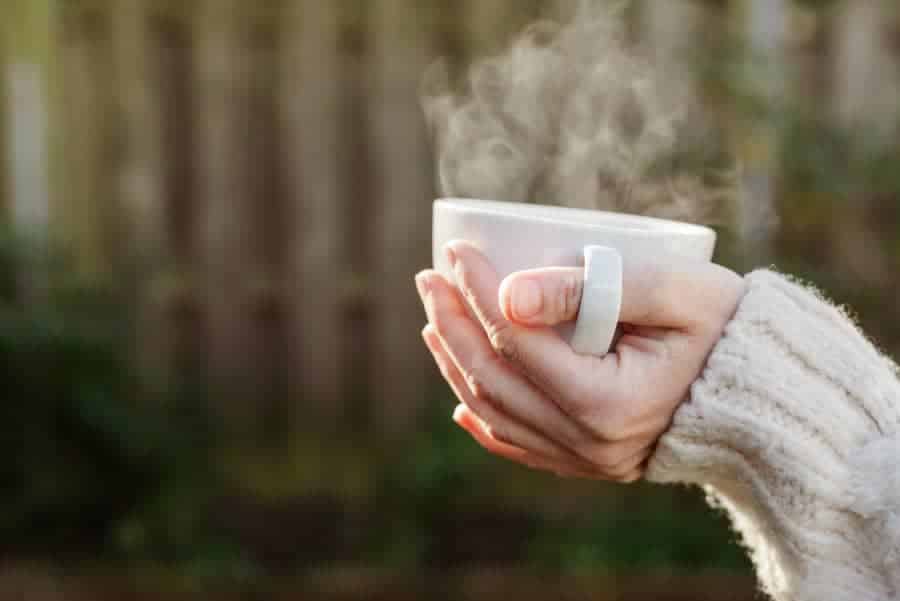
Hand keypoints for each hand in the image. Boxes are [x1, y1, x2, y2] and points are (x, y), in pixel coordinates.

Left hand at [415, 241, 744, 481]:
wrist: (765, 394)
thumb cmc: (727, 329)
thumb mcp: (675, 291)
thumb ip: (594, 287)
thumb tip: (508, 294)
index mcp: (609, 402)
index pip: (517, 340)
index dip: (477, 290)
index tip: (457, 250)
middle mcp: (589, 442)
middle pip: (494, 378)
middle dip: (452, 323)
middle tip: (430, 277)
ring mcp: (586, 459)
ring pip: (496, 411)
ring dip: (457, 362)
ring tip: (435, 318)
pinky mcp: (589, 462)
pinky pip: (520, 445)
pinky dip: (484, 419)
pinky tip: (461, 399)